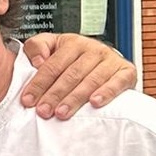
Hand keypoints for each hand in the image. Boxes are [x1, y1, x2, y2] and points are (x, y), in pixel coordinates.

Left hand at [18, 32, 135, 119]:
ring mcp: (111, 60)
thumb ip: (37, 47)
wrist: (104, 60)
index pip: (52, 65)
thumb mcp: (51, 46)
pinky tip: (95, 102)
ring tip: (62, 113)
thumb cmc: (73, 58)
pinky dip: (107, 92)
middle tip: (44, 111)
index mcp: (72, 43)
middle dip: (55, 94)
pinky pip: (117, 82)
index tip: (28, 100)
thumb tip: (37, 60)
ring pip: (91, 80)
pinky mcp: (126, 71)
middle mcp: (93, 49)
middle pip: (71, 74)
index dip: (38, 84)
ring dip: (75, 98)